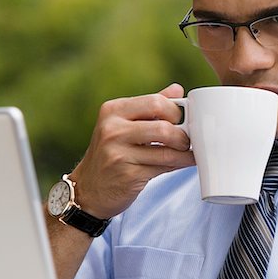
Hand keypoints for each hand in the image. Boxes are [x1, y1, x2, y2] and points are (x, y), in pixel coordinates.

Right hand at [69, 84, 194, 218]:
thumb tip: (177, 89)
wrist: (89, 189)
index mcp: (112, 111)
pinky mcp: (128, 175)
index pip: (155, 102)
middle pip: (163, 127)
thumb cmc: (110, 154)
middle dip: (182, 134)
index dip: (175, 111)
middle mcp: (113, 130)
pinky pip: (163, 168)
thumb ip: (148, 108)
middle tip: (187, 139)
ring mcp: (119, 154)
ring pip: (166, 151)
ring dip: (184, 153)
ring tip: (189, 152)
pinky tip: (183, 163)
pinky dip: (179, 165)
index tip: (182, 119)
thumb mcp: (122, 125)